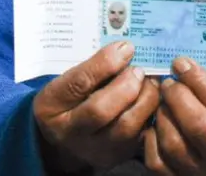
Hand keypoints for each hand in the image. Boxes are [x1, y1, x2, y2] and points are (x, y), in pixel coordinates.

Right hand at [34, 41, 159, 170]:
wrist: (67, 143)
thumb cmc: (69, 102)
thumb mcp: (67, 81)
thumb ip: (92, 68)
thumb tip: (125, 49)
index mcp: (52, 106)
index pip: (78, 83)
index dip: (104, 64)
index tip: (126, 48)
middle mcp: (70, 133)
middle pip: (101, 111)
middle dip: (126, 85)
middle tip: (139, 70)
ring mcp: (95, 150)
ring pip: (126, 127)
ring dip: (145, 99)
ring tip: (149, 83)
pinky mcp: (118, 156)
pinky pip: (141, 136)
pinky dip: (151, 114)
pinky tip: (152, 99)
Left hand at [144, 57, 205, 175]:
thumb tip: (181, 66)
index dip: (197, 81)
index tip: (180, 63)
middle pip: (196, 125)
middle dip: (178, 97)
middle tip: (168, 82)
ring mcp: (199, 175)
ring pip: (172, 142)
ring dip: (163, 115)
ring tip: (164, 102)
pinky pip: (155, 159)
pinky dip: (152, 136)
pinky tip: (157, 124)